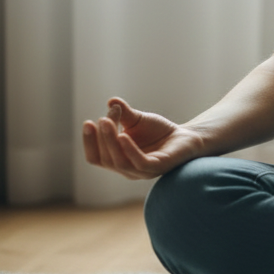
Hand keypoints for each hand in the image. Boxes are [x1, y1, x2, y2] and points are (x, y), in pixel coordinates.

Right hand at [83, 98, 204, 179]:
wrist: (186, 136)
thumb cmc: (158, 131)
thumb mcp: (137, 120)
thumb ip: (123, 113)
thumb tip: (111, 101)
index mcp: (118, 160)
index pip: (96, 157)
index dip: (89, 142)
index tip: (88, 122)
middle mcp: (127, 169)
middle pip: (106, 159)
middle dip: (101, 138)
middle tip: (102, 119)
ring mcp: (142, 171)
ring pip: (119, 162)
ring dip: (110, 142)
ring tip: (107, 122)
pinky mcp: (157, 167)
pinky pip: (139, 162)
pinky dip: (129, 150)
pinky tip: (124, 135)